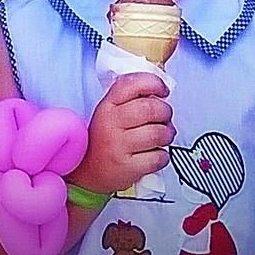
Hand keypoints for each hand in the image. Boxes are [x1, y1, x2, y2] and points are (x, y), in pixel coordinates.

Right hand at [70, 73, 172, 195]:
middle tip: (165, 118)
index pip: (132, 84)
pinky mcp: (127, 167)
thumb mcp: (110, 113)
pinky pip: (158, 157)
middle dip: (165, 112)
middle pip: (150, 108)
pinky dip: (163, 156)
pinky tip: (156, 154)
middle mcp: (111, 123)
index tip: (163, 91)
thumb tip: (159, 92)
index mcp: (107, 105)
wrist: (87, 171)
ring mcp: (118, 146)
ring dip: (167, 134)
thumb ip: (131, 98)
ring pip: (158, 133)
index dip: (154, 83)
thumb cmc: (104, 138)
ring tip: (163, 136)